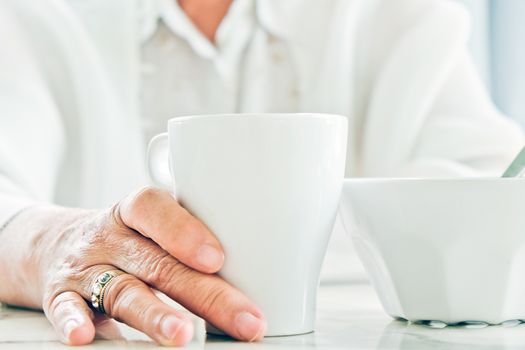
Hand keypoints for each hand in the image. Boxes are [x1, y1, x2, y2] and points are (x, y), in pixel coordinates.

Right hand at [0, 187, 265, 345]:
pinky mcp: (60, 295)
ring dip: (154, 314)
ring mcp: (85, 267)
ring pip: (122, 290)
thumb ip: (186, 234)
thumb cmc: (122, 236)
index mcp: (135, 212)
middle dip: (204, 294)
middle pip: (158, 263)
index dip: (185, 231)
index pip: (154, 208)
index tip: (217, 258)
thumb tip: (257, 262)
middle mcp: (110, 237)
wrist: (53, 243)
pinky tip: (86, 337)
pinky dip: (75, 322)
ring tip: (182, 334)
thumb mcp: (146, 224)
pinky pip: (65, 308)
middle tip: (243, 319)